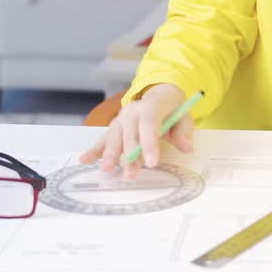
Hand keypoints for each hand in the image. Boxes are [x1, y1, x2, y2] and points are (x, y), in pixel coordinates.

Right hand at [78, 83, 193, 179]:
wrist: (161, 97)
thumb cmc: (172, 110)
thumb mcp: (184, 117)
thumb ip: (184, 132)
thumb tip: (187, 146)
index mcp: (151, 106)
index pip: (149, 124)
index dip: (149, 143)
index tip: (152, 163)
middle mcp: (132, 111)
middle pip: (129, 134)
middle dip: (130, 155)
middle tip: (131, 174)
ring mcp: (121, 119)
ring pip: (114, 138)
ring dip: (111, 155)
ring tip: (108, 170)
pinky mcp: (115, 128)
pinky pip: (103, 139)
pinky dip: (94, 150)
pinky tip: (84, 160)